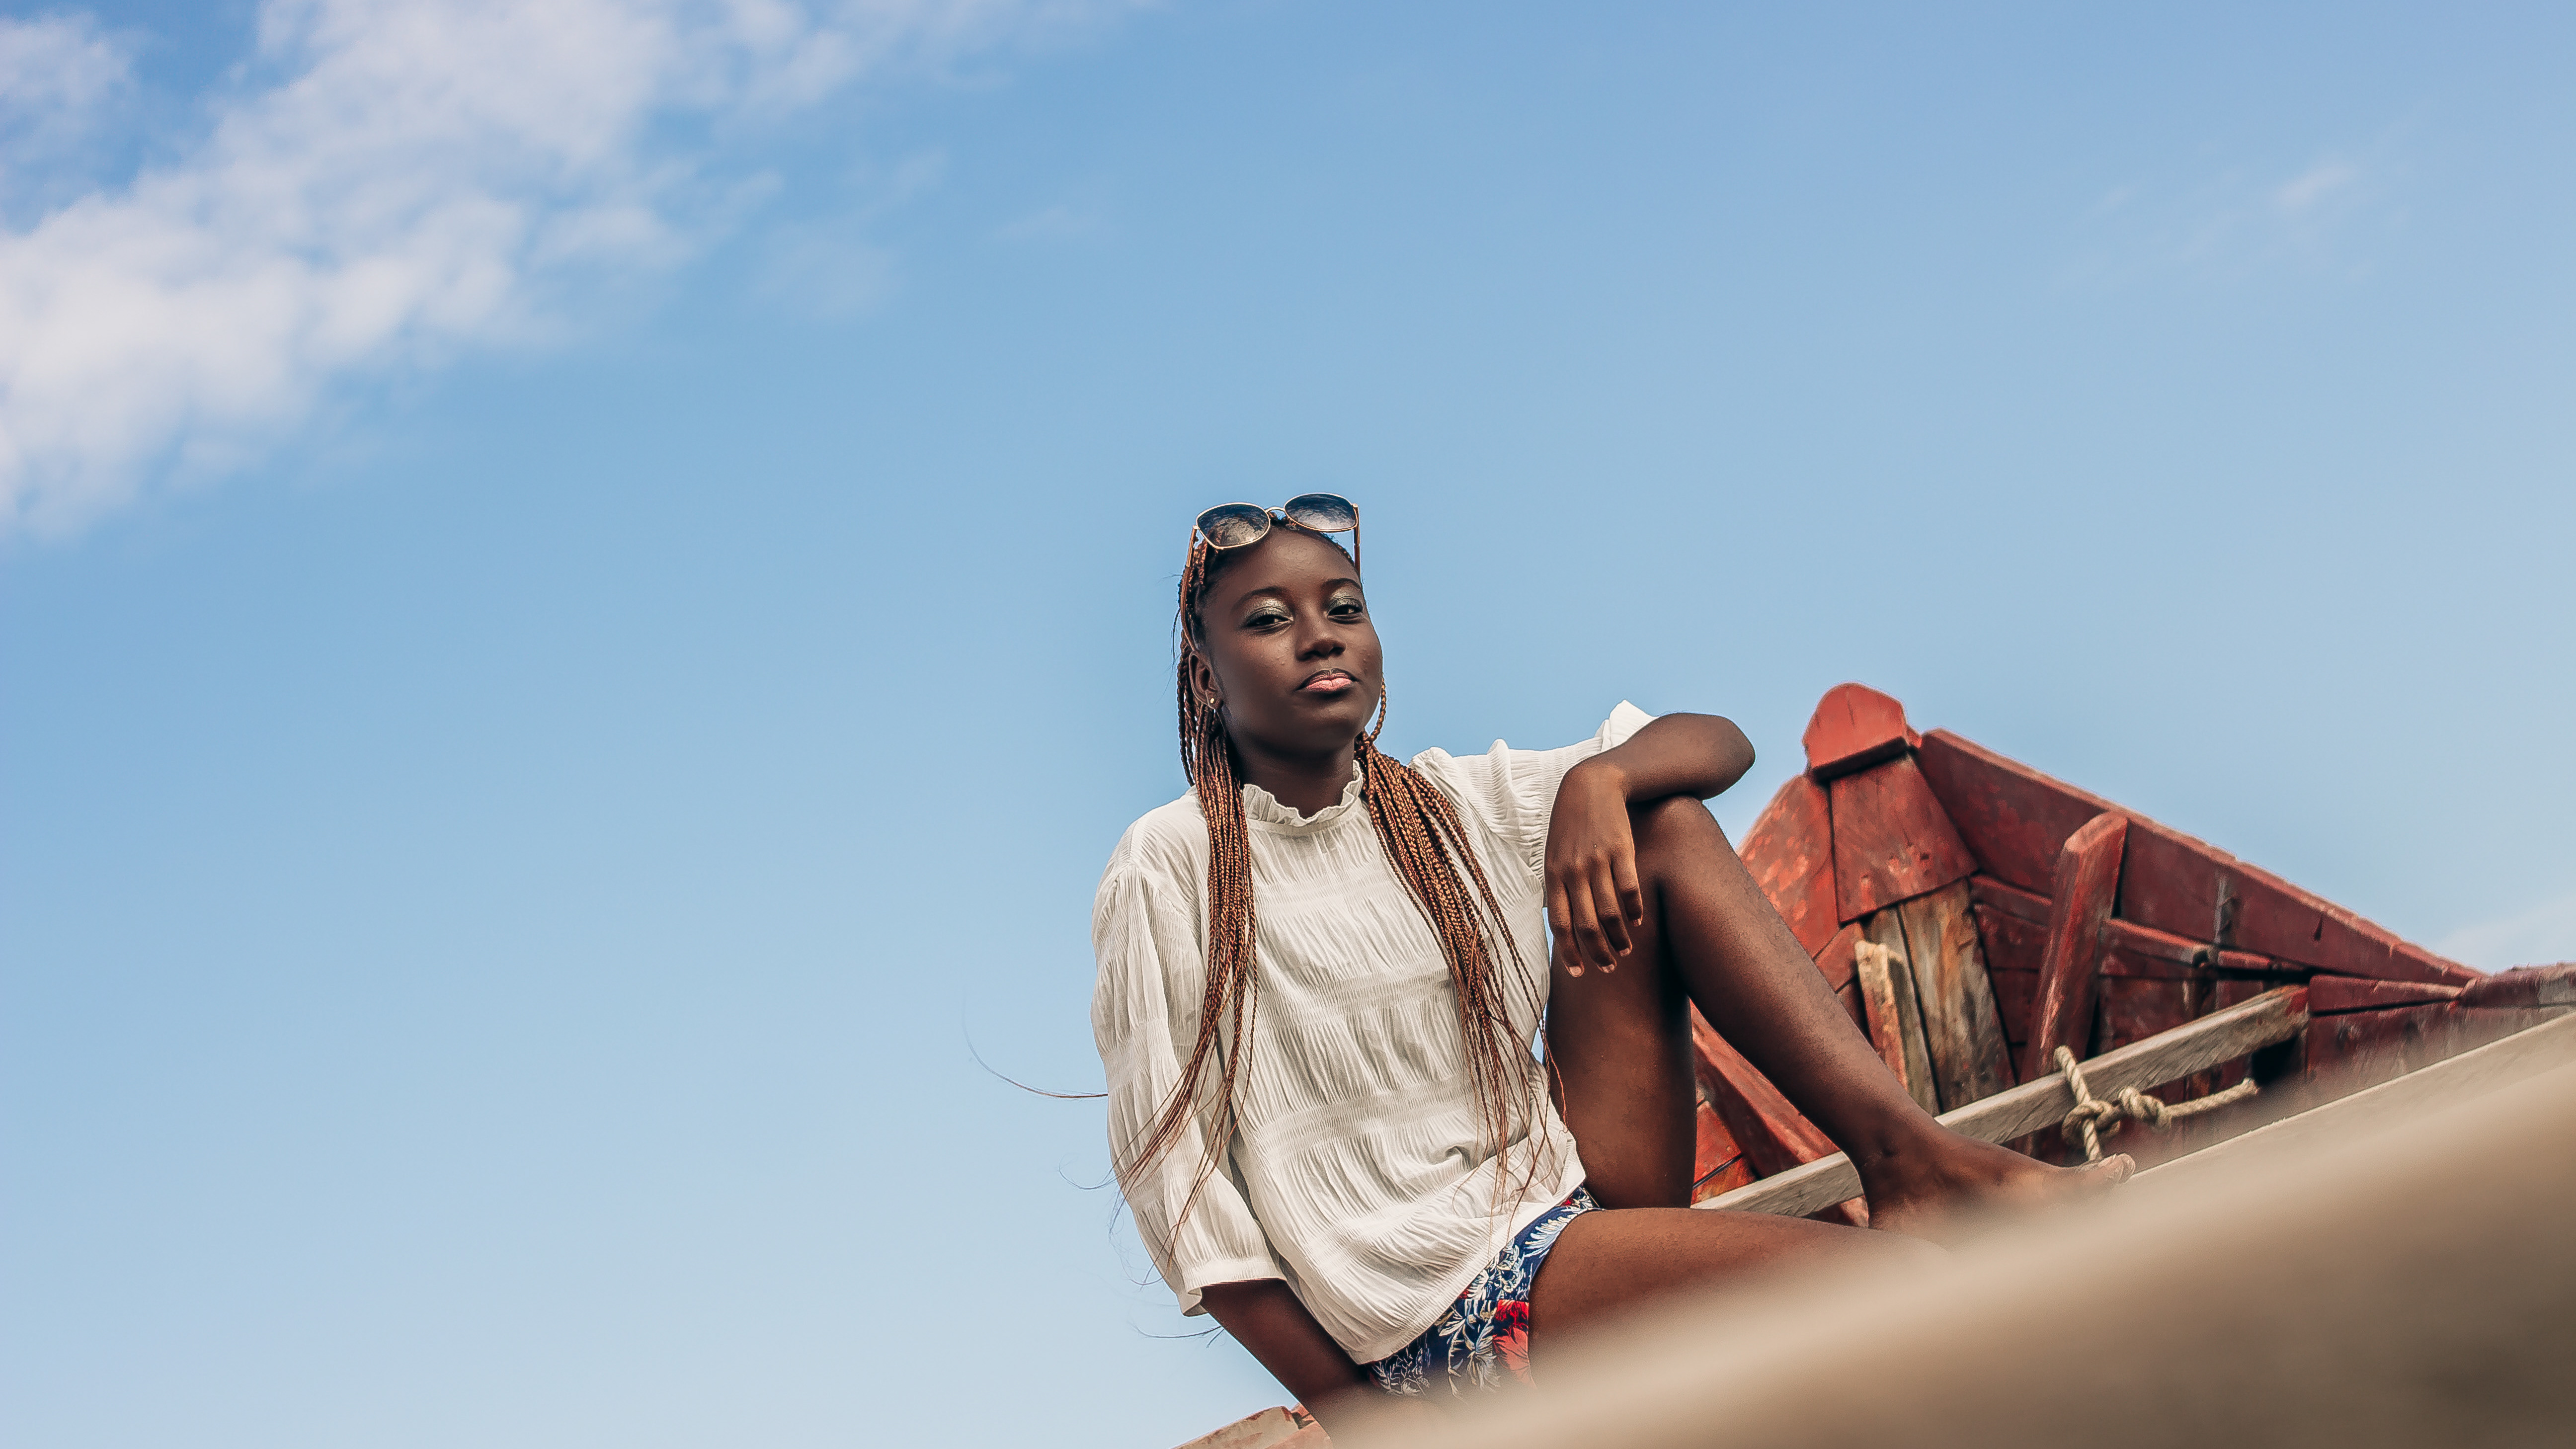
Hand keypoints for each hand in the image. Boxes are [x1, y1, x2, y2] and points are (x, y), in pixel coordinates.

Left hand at [1544, 759, 1643, 975]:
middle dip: (1598, 952)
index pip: (1560, 924)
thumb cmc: (1570, 826)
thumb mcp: (1554, 854)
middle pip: (1586, 925)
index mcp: (1553, 875)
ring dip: (1619, 936)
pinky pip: (1629, 889)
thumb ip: (1557, 887)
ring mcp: (1597, 860)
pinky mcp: (1621, 850)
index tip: (1579, 974)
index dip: (1570, 952)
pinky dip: (1635, 910)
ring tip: (1626, 950)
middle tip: (1608, 968)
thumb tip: (1560, 925)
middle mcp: (1573, 871)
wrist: (1591, 785)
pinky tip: (1638, 921)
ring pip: (1610, 911)